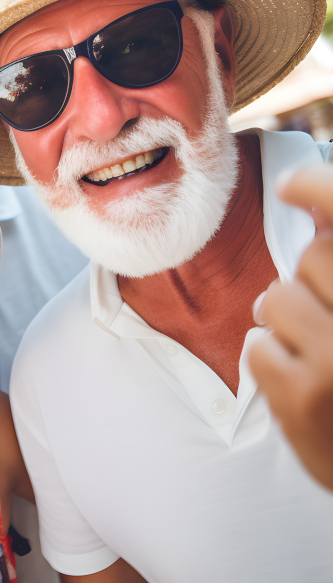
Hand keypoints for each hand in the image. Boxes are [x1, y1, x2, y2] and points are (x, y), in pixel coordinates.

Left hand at [248, 162, 332, 490]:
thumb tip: (306, 195)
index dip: (321, 189)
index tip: (289, 184)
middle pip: (317, 256)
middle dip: (312, 280)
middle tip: (329, 316)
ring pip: (277, 297)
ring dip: (284, 320)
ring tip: (312, 349)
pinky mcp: (305, 398)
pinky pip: (257, 345)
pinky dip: (269, 360)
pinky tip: (298, 381)